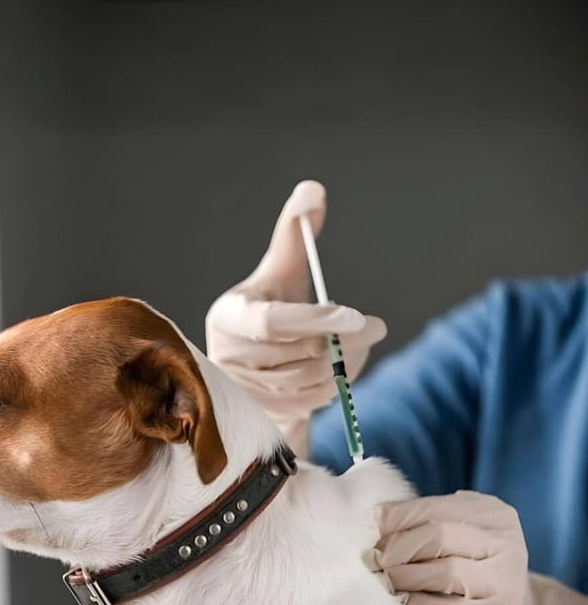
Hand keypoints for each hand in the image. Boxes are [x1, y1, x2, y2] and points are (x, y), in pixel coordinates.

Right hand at [205, 180, 386, 457]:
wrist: (257, 364)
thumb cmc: (270, 305)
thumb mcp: (281, 270)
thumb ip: (295, 232)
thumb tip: (313, 189)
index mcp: (228, 317)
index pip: (273, 322)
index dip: (317, 320)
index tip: (359, 315)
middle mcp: (228, 358)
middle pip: (297, 355)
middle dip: (343, 341)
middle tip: (375, 327)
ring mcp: (244, 392)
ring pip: (308, 382)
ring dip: (344, 364)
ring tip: (358, 344)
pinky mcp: (263, 415)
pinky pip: (310, 404)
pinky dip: (335, 387)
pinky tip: (341, 369)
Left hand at [376, 490, 587, 604]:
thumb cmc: (472, 570)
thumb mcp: (460, 535)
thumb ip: (427, 521)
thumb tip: (376, 518)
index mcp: (494, 514)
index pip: (434, 507)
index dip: (395, 518)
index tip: (371, 531)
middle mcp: (507, 544)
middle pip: (438, 535)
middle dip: (396, 548)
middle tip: (372, 560)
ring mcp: (506, 583)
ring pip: (443, 572)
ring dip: (402, 577)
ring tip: (385, 581)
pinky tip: (402, 603)